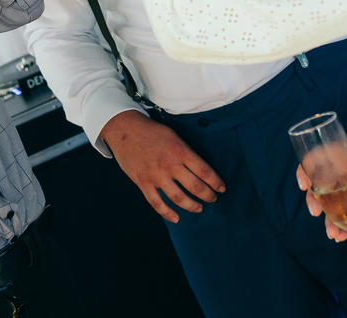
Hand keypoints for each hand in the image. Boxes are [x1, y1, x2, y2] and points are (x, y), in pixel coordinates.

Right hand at [100, 111, 224, 222]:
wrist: (125, 129)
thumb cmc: (152, 131)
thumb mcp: (174, 135)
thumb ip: (185, 152)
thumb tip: (199, 169)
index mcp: (180, 150)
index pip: (205, 171)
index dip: (216, 182)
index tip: (222, 188)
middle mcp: (170, 165)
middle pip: (195, 186)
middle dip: (208, 195)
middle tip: (213, 198)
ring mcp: (156, 175)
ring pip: (179, 198)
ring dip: (192, 206)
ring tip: (199, 208)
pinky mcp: (143, 182)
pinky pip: (156, 203)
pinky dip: (167, 213)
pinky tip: (176, 218)